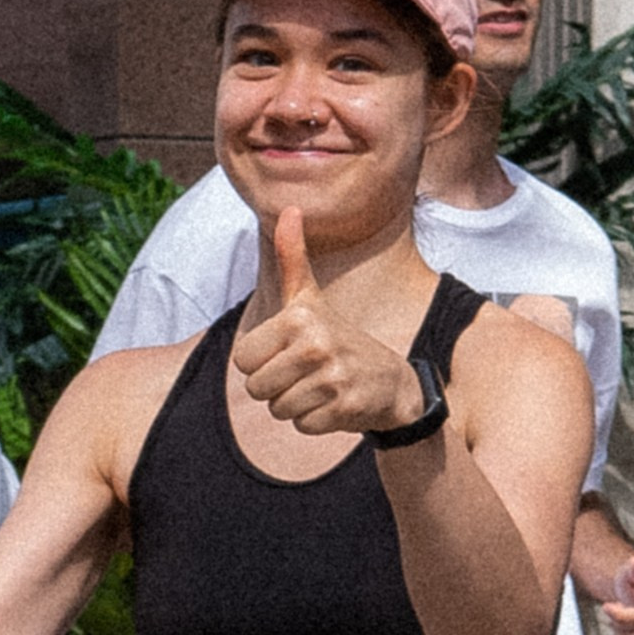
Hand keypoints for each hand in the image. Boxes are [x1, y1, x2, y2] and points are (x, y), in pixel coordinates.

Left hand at [229, 210, 435, 436]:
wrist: (391, 381)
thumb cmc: (337, 337)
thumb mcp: (311, 298)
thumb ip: (293, 258)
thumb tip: (290, 208)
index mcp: (299, 317)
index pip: (242, 360)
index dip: (260, 363)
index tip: (287, 352)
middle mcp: (315, 344)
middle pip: (256, 388)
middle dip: (276, 387)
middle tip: (305, 373)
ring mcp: (332, 377)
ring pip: (278, 410)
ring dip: (295, 405)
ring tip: (319, 386)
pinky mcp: (344, 408)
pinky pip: (303, 425)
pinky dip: (315, 421)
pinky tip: (334, 403)